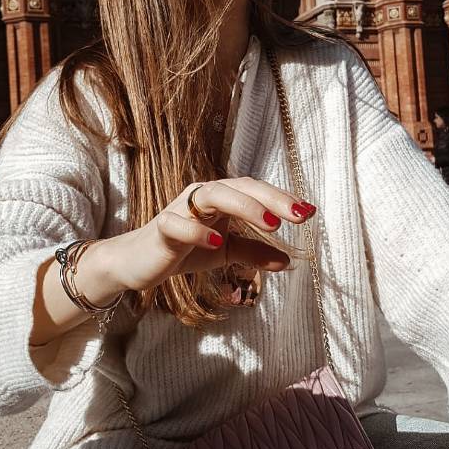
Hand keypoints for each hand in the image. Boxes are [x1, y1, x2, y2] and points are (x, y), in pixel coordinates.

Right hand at [87, 177, 314, 298]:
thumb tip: (287, 260)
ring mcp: (180, 209)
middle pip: (239, 186)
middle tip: (299, 216)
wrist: (138, 263)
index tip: (309, 213)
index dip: (281, 199)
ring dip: (243, 207)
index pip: (255, 190)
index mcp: (219, 198)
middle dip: (271, 199)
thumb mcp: (224, 252)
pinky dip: (198, 232)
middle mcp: (201, 196)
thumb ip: (253, 252)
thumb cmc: (182, 250)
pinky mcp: (161, 228)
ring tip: (269, 224)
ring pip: (213, 195)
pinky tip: (217, 243)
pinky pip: (178, 224)